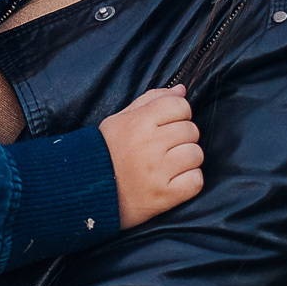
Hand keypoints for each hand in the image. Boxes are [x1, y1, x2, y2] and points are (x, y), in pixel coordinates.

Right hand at [100, 85, 202, 227]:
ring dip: (187, 160)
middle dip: (182, 137)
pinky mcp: (165, 195)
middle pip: (191, 129)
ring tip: (168, 165)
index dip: (178, 114)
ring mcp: (158, 171)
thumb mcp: (120, 120)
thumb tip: (181, 90)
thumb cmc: (107, 152)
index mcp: (138, 122)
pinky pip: (196, 180)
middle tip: (165, 148)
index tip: (166, 125)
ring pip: (196, 154)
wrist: (90, 192)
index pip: (180, 105)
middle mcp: (149, 144)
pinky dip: (189, 181)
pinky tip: (173, 181)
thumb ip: (150, 100)